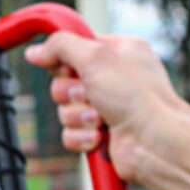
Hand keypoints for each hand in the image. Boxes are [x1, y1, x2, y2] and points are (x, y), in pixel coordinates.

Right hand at [24, 32, 189, 182]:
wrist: (155, 143)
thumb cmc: (136, 96)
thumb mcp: (96, 57)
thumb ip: (61, 46)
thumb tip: (34, 51)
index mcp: (118, 52)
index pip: (75, 49)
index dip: (65, 61)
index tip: (66, 68)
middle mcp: (113, 78)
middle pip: (63, 82)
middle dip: (71, 94)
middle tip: (90, 95)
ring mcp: (107, 108)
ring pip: (65, 110)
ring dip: (78, 116)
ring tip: (100, 120)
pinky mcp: (100, 135)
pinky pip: (70, 134)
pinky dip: (81, 137)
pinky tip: (100, 138)